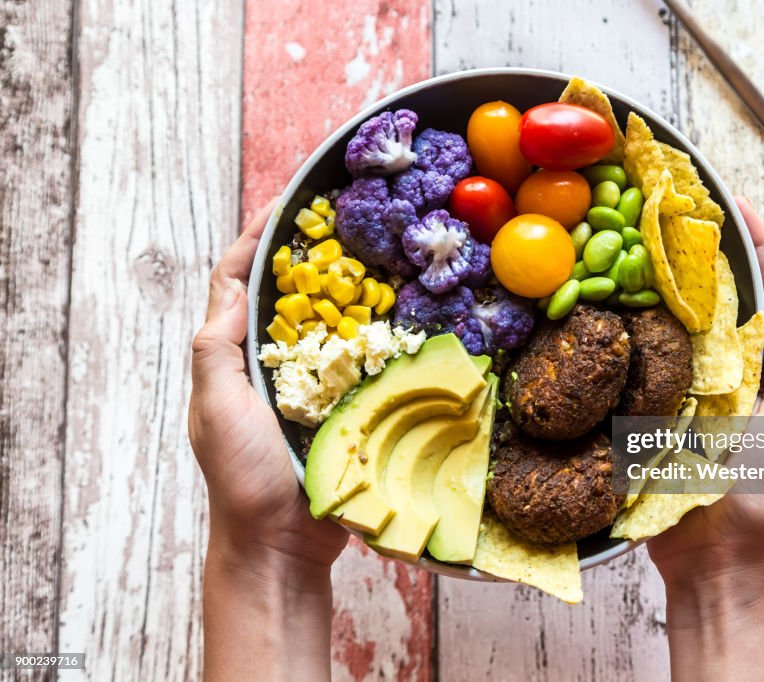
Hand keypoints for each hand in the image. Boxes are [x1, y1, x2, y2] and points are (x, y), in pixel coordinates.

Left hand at [188, 199, 348, 583]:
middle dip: (308, 255)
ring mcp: (308, 388)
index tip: (284, 204)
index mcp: (232, 360)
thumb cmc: (242, 480)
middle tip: (344, 220)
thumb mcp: (216, 410)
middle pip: (285, 295)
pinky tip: (400, 315)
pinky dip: (375, 334)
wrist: (282, 547)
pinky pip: (359, 362)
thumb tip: (232, 289)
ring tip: (376, 253)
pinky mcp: (342, 409)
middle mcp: (269, 366)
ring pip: (327, 325)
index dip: (254, 241)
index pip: (235, 284)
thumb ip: (215, 351)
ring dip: (347, 289)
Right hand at [647, 197, 763, 680]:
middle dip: (685, 249)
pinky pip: (624, 361)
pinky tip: (592, 298)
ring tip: (622, 234)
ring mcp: (671, 385)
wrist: (713, 557)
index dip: (750, 244)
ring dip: (643, 280)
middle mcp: (713, 365)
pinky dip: (611, 328)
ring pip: (657, 321)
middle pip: (702, 295)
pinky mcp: (635, 408)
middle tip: (660, 204)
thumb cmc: (761, 492)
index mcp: (756, 363)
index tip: (733, 200)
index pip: (760, 290)